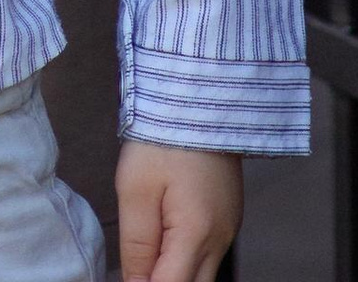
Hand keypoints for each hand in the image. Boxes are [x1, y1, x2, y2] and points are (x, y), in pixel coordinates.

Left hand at [117, 145, 241, 281]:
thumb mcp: (135, 191)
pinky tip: (168, 240)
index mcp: (197, 235)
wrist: (198, 95)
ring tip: (150, 251)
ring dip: (176, 273)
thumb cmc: (162, 138)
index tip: (127, 277)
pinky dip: (188, 259)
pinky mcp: (230, 216)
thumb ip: (136, 246)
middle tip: (138, 265)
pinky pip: (209, 255)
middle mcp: (221, 240)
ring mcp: (230, 228)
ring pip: (203, 275)